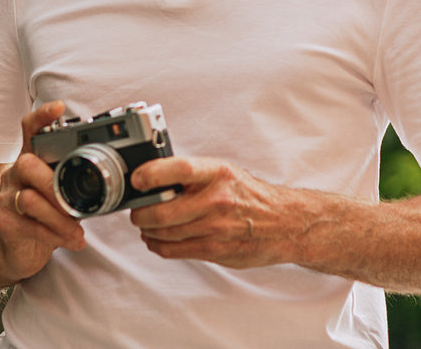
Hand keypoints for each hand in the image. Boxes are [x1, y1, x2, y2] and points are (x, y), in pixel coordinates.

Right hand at [0, 100, 86, 280]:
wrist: (14, 248)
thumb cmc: (45, 213)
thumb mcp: (61, 191)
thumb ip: (76, 179)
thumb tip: (117, 173)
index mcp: (32, 159)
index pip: (31, 129)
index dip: (43, 116)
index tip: (59, 107)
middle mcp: (15, 173)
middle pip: (28, 164)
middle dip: (54, 183)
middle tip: (76, 204)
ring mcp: (7, 198)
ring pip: (29, 199)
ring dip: (59, 218)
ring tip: (78, 231)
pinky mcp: (5, 223)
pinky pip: (30, 226)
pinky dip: (56, 235)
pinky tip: (73, 241)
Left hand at [128, 156, 300, 268]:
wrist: (283, 223)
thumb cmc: (249, 195)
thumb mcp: (224, 173)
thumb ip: (193, 175)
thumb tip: (155, 176)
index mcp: (218, 173)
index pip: (181, 170)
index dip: (153, 174)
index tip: (137, 178)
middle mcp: (217, 200)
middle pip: (163, 212)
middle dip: (140, 213)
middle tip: (137, 210)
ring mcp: (215, 228)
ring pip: (164, 234)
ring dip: (147, 230)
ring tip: (146, 225)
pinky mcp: (215, 250)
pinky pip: (174, 251)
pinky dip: (158, 245)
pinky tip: (157, 240)